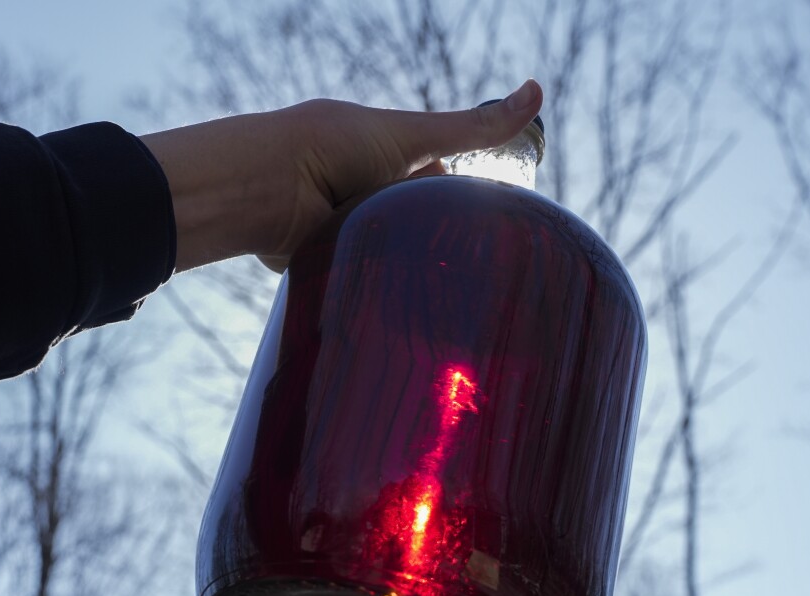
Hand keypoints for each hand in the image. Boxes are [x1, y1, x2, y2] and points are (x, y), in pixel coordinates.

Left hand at [140, 79, 542, 271]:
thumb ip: (474, 127)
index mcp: (384, 160)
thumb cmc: (335, 147)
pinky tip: (385, 293)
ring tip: (413, 274)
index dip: (459, 205)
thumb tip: (538, 89)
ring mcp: (343, 229)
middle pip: (417, 225)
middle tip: (452, 257)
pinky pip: (356, 279)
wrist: (270, 187)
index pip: (439, 187)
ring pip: (390, 256)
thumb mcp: (413, 136)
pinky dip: (368, 282)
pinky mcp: (322, 261)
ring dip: (399, 263)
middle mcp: (364, 194)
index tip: (486, 227)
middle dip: (430, 239)